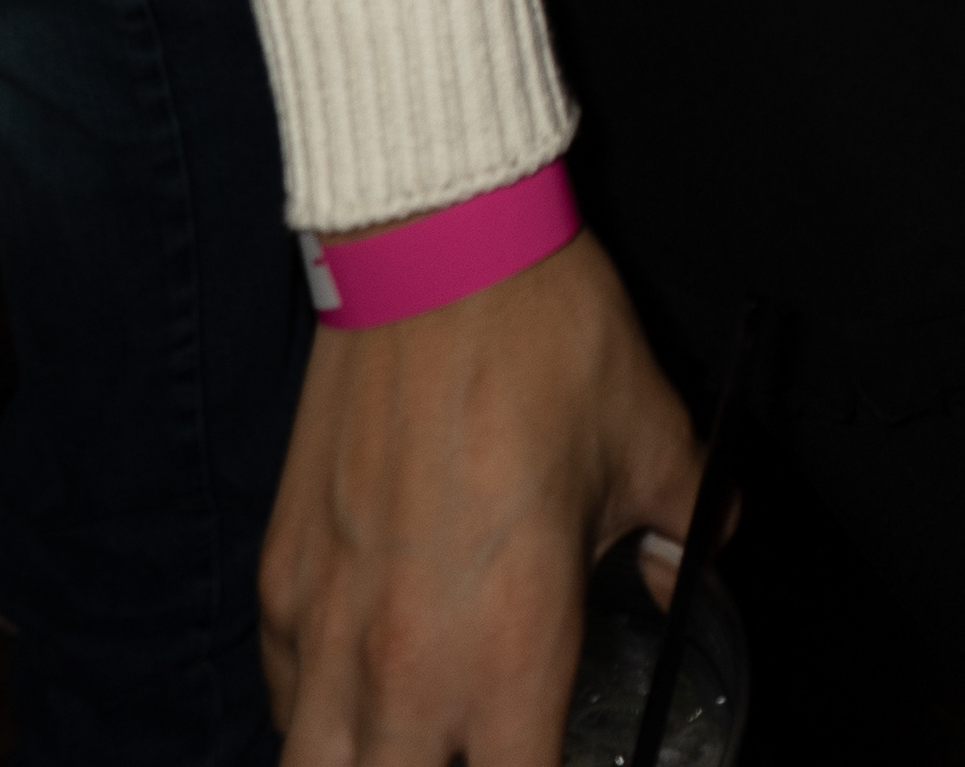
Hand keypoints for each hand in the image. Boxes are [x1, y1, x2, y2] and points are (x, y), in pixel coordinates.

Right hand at [259, 227, 703, 764]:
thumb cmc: (549, 341)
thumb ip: (680, 528)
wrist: (438, 248)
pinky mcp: (278, 579)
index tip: (558, 757)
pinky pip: (282, 699)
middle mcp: (407, 667)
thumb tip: (686, 568)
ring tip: (411, 742)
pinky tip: (357, 692)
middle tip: (478, 744)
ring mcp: (325, 629)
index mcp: (511, 653)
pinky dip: (316, 716)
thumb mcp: (651, 438)